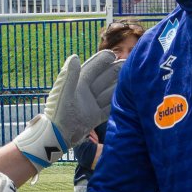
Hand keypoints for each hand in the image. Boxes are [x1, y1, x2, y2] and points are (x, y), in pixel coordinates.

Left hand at [13, 50, 122, 169]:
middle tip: (130, 65)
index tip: (113, 54)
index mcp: (77, 85)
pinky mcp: (95, 117)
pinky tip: (129, 99)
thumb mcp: (64, 93)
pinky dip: (118, 103)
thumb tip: (74, 56)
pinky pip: (109, 108)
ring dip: (119, 86)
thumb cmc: (58, 114)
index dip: (101, 60)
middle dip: (115, 70)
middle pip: (103, 78)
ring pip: (108, 92)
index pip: (92, 68)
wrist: (57, 137)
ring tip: (134, 80)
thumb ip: (70, 76)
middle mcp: (85, 93)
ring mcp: (91, 105)